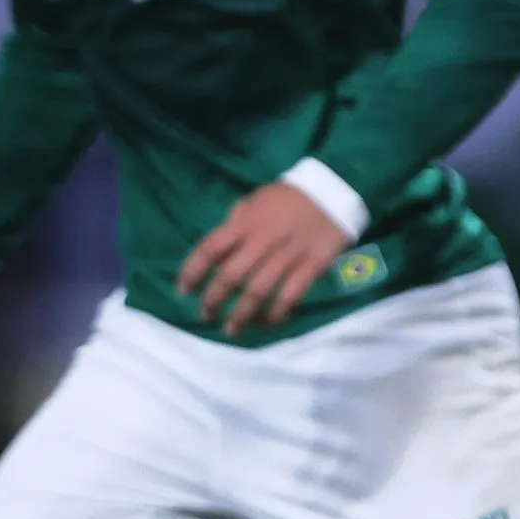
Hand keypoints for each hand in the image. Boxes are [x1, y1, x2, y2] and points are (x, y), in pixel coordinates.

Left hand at [176, 181, 349, 334]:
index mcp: (246, 222)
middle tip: (207, 315)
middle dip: (214, 299)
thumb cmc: (290, 196)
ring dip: (242, 314)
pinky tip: (268, 322)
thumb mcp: (256, 198)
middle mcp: (263, 240)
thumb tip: (220, 244)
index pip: (210, 248)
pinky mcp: (313, 264)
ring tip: (232, 329)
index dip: (192, 270)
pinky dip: (277, 312)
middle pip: (231, 275)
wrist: (335, 189)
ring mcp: (289, 254)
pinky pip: (291, 294)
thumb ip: (236, 221)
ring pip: (259, 290)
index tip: (184, 289)